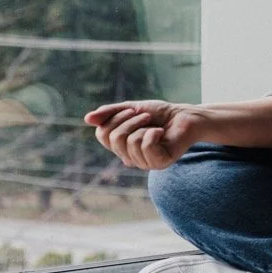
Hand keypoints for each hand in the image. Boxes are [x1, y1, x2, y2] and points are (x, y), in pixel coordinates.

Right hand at [83, 100, 199, 170]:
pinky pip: (146, 147)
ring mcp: (144, 162)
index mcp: (121, 146)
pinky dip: (153, 134)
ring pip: (129, 143)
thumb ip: (110, 114)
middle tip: (146, 116)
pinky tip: (162, 133)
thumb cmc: (159, 114)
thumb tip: (87, 119)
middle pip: (114, 139)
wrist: (185, 116)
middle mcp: (130, 157)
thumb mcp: (131, 109)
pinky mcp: (159, 163)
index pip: (102, 134)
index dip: (115, 118)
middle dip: (130, 121)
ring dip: (143, 127)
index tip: (132, 110)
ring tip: (156, 126)